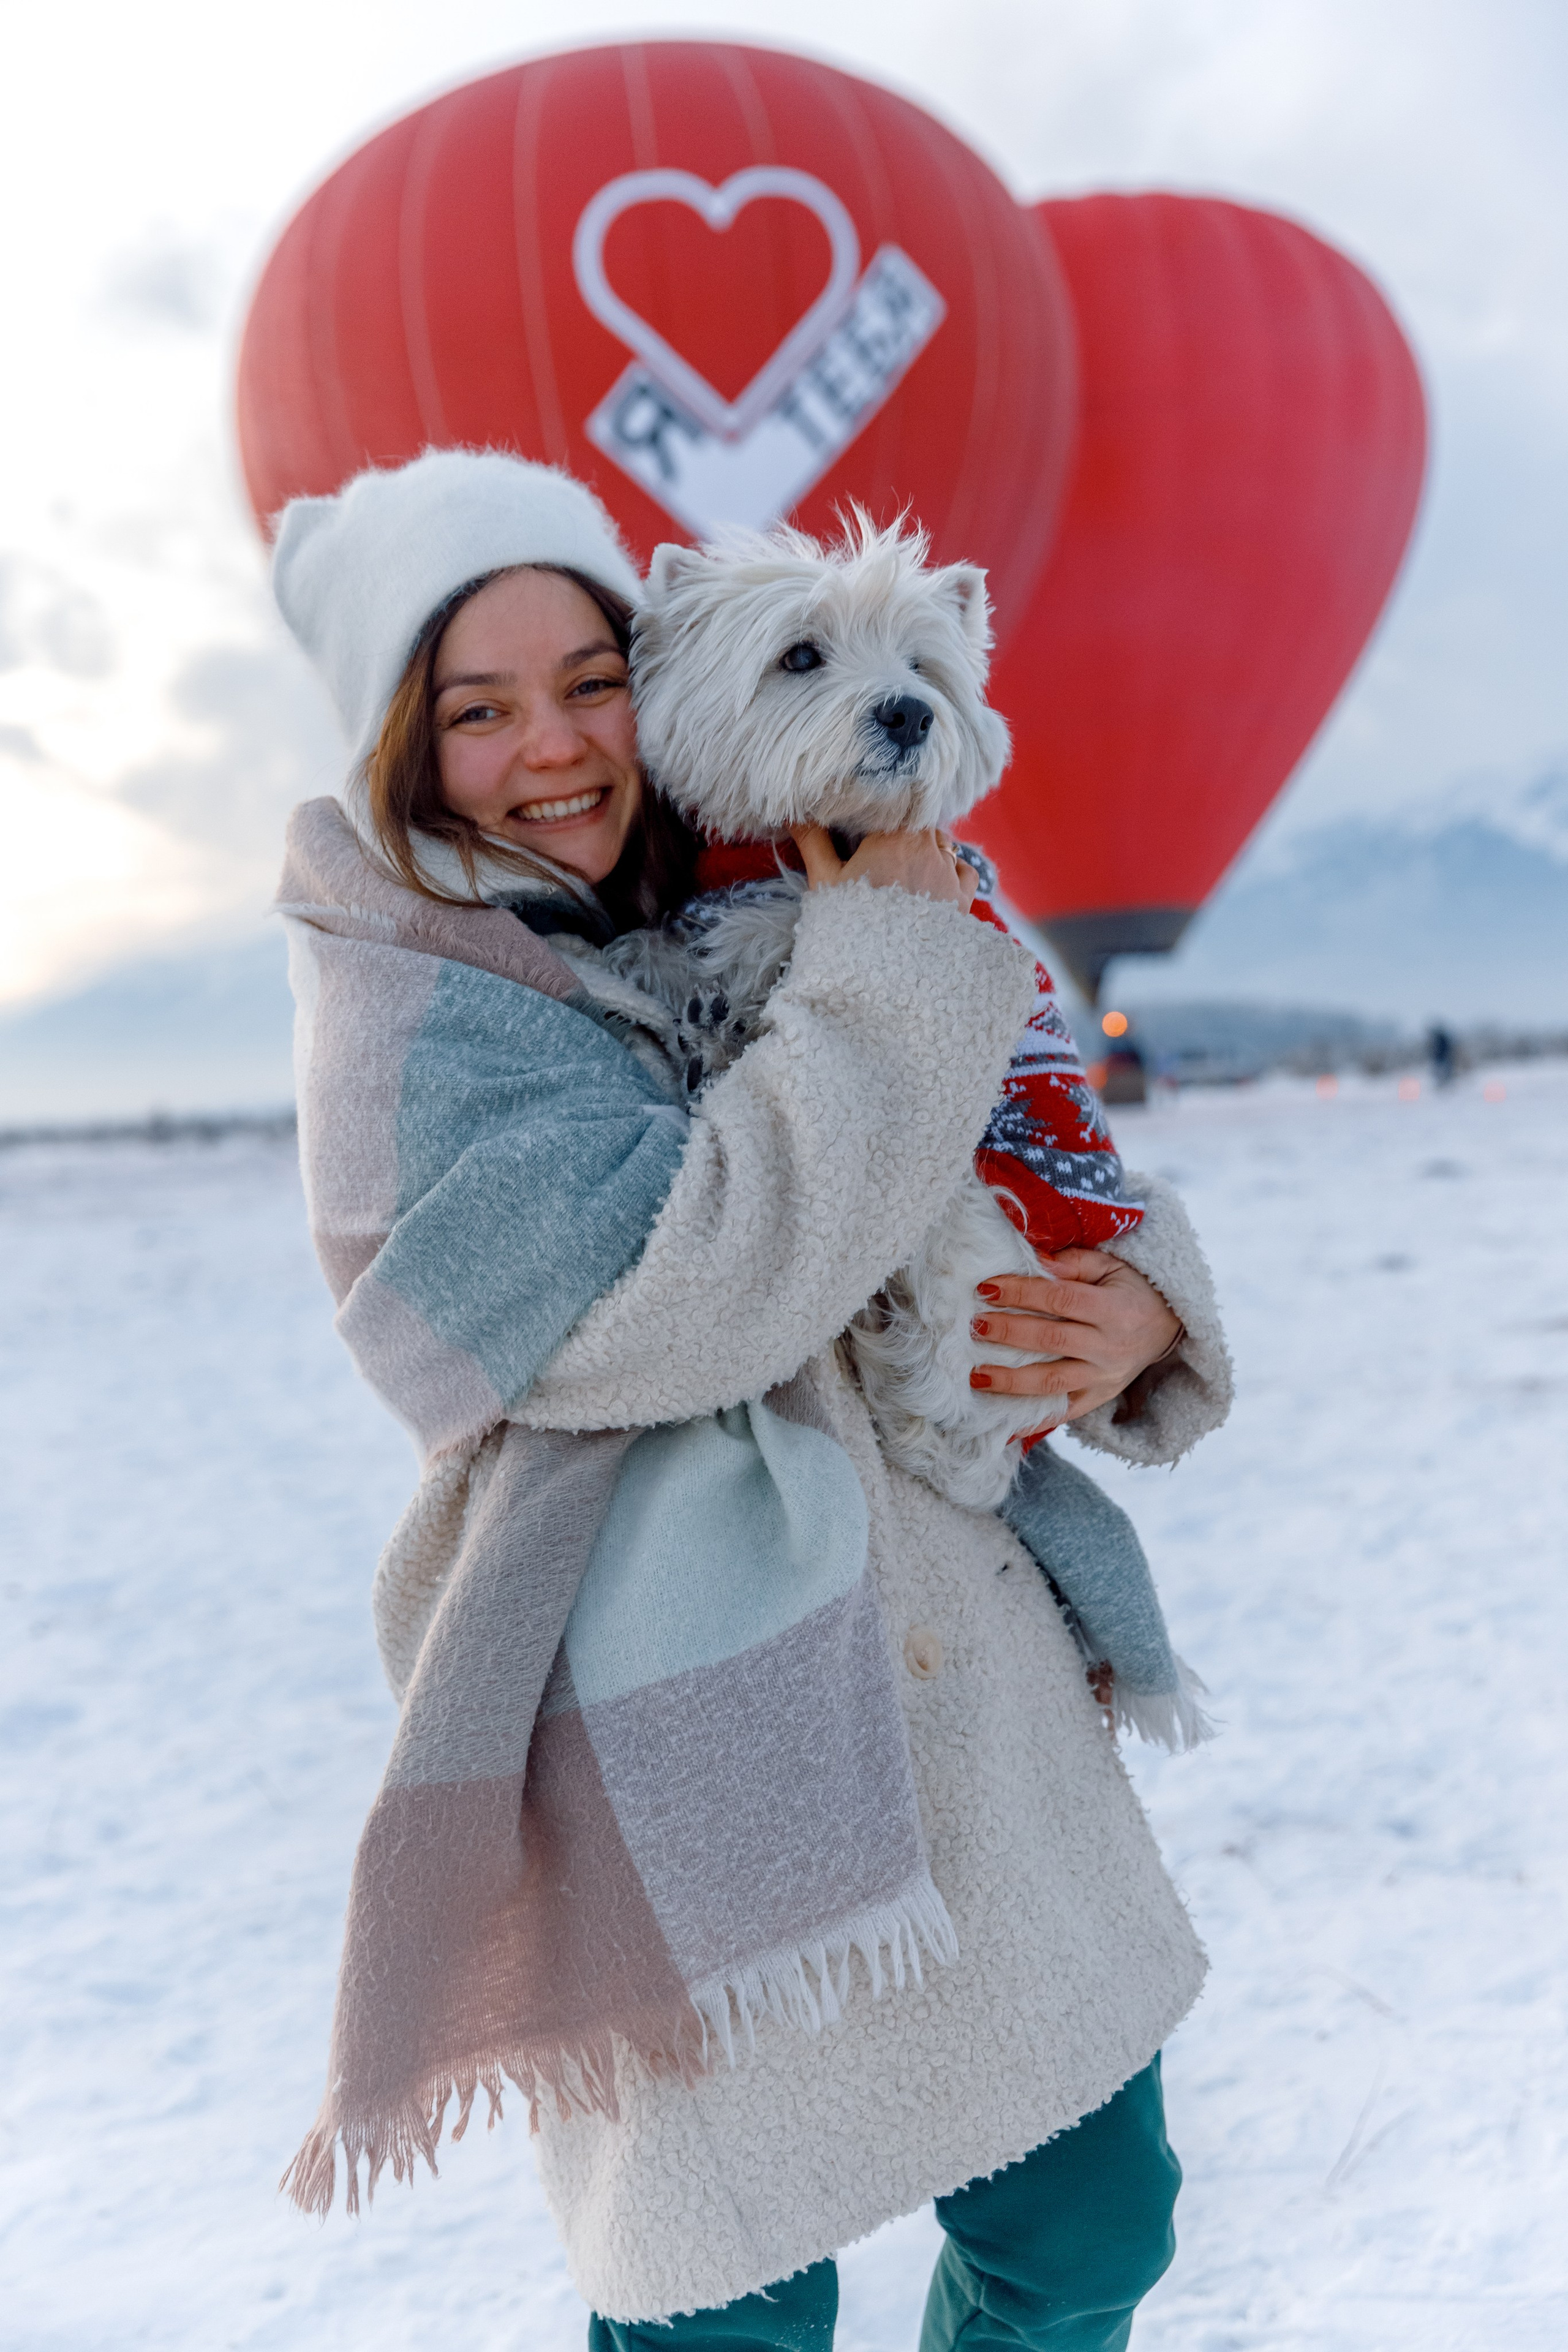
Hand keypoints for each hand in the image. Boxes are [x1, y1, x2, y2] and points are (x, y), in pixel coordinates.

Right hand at [793, 823, 977, 908]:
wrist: (886, 974)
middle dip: (904, 831)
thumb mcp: (825, 881)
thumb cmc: (851, 925)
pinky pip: (965, 869)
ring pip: (943, 843)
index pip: (892, 807)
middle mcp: (926, 847)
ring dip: (928, 848)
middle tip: (885, 849)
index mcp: (892, 835)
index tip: (869, 827)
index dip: (880, 814)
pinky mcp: (963, 897)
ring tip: (908, 866)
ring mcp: (948, 872)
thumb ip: (813, 841)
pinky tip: (937, 880)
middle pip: (919, 823)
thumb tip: (793, 813)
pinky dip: (954, 868)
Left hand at [968, 1249, 1181, 1423]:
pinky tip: (1003, 1420)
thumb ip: (1074, 1263)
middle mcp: (1109, 1347)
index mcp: (1113, 1309)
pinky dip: (1034, 1419)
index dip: (1022, 1292)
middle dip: (1009, 1332)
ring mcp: (1104, 1377)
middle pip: (1051, 1340)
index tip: (987, 1287)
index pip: (1060, 1299)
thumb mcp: (1112, 1266)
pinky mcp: (1100, 1397)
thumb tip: (1034, 1260)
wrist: (1169, 1327)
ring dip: (1011, 1380)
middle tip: (975, 1326)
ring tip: (976, 1376)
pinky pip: (1064, 1412)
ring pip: (1053, 1382)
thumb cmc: (1133, 1290)